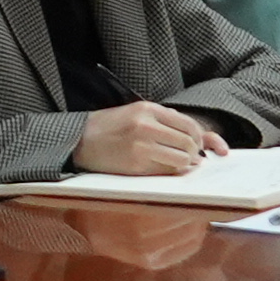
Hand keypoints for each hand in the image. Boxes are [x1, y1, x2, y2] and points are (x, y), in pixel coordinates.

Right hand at [76, 101, 215, 176]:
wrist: (80, 140)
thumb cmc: (110, 126)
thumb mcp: (136, 112)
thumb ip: (164, 120)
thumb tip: (194, 136)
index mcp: (147, 109)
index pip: (188, 124)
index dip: (198, 137)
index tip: (197, 143)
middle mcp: (146, 126)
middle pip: (188, 143)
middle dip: (194, 152)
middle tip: (191, 156)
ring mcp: (141, 147)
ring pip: (181, 159)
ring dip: (185, 163)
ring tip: (179, 162)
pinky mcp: (136, 166)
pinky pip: (166, 171)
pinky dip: (171, 171)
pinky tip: (166, 167)